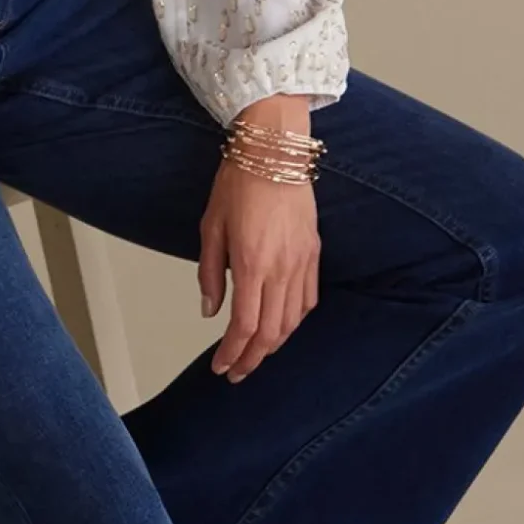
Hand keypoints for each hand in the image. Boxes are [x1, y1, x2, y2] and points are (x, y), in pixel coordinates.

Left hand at [197, 99, 321, 381]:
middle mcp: (281, 268)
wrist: (274, 151)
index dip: (232, 354)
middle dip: (252, 359)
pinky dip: (295, 320)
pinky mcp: (313, 252)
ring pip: (292, 320)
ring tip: (255, 355)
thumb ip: (210, 273)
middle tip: (236, 372)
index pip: (244, 326)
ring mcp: (301, 261)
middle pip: (271, 332)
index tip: (220, 367)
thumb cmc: (238, 183)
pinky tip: (282, 326)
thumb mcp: (210, 227)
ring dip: (274, 345)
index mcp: (251, 264)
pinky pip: (308, 298)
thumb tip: (210, 310)